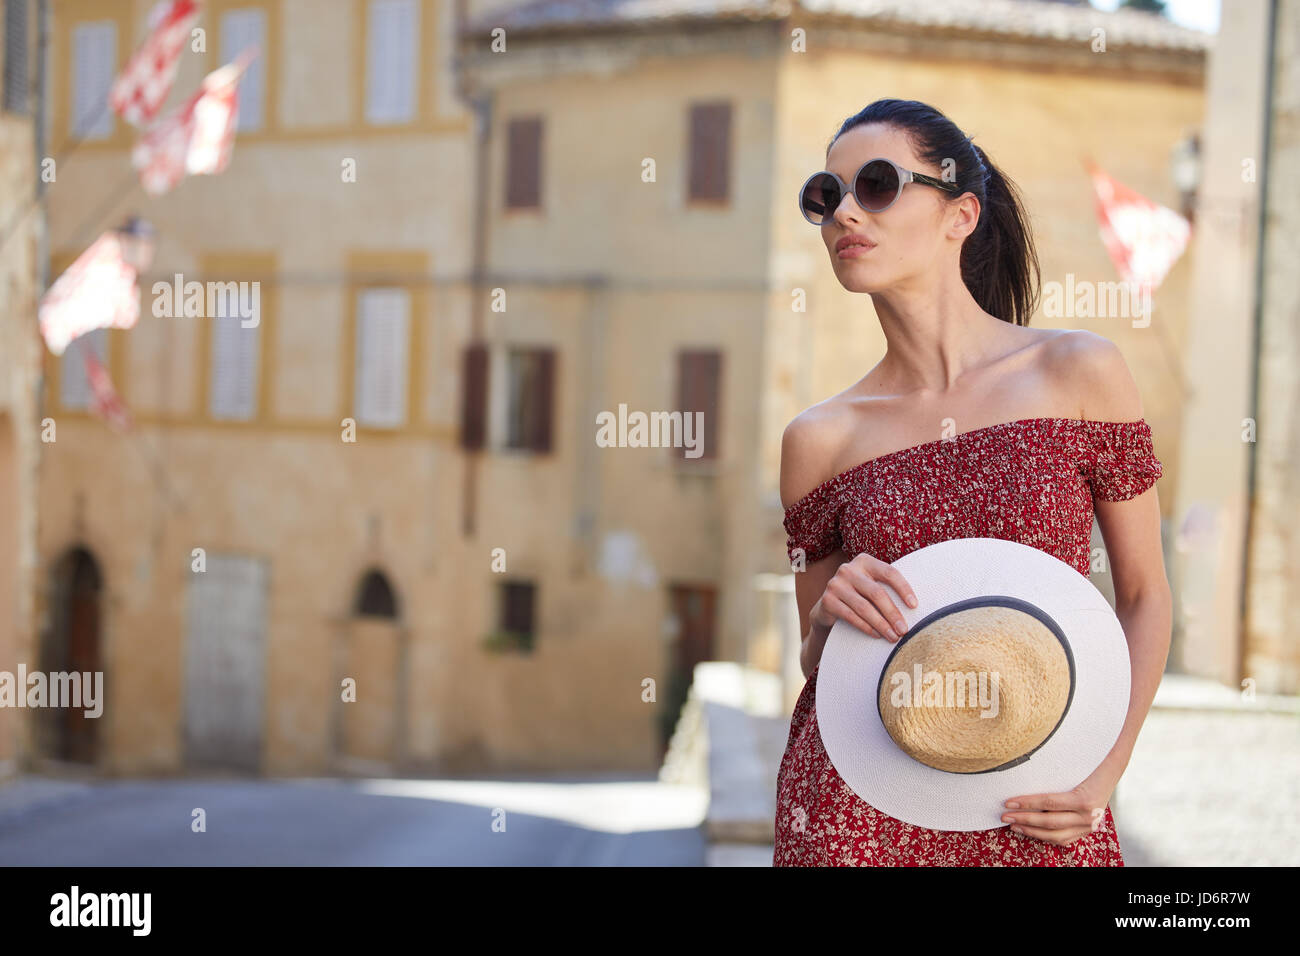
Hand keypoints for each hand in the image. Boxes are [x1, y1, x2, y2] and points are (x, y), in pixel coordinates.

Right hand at [811, 552, 917, 640]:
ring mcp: (835, 584)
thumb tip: (915, 606)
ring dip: (881, 624)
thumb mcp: (872, 585)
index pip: (889, 572)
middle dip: (893, 613)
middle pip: (876, 592)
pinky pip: (851, 616)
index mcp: (864, 561)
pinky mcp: (827, 600)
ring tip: (893, 637)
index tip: (914, 606)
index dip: (903, 589)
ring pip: (864, 607)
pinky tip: (876, 635)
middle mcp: (848, 569)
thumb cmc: (860, 595)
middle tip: (904, 630)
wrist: (829, 606)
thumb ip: (887, 587)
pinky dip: (866, 627)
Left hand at [1001, 766, 1121, 846]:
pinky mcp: (1086, 831)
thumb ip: (1066, 761)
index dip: (1027, 803)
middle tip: (1004, 816)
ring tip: (1014, 825)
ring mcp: (1088, 826)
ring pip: (1055, 835)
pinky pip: (1064, 839)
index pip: (1049, 803)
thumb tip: (1048, 751)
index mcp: (1085, 799)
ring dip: (1032, 831)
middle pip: (1050, 822)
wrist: (1112, 773)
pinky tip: (1030, 831)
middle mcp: (1088, 816)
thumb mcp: (1079, 762)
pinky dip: (1045, 837)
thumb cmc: (1093, 763)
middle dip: (1024, 819)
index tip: (1008, 802)